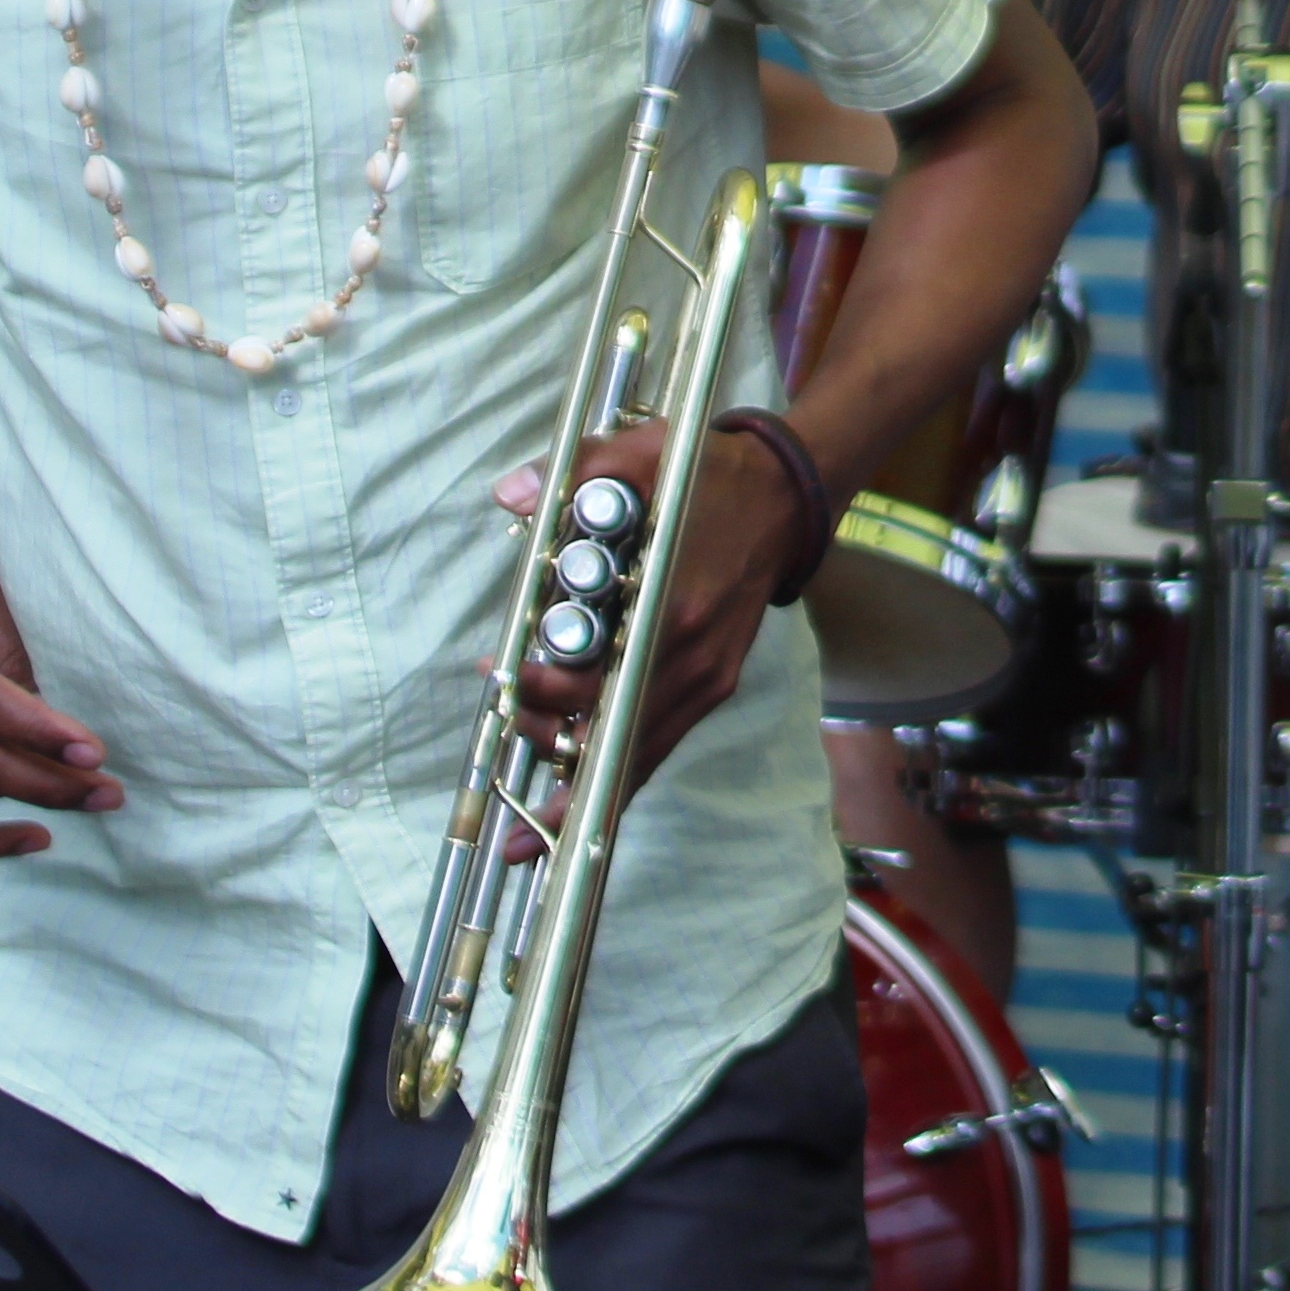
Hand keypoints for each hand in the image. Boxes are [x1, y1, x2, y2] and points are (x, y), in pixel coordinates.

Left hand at [496, 421, 818, 782]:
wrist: (786, 498)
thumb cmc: (709, 478)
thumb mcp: (646, 456)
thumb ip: (581, 472)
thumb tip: (512, 496)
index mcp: (674, 608)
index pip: (604, 676)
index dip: (549, 693)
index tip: (504, 677)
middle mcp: (693, 661)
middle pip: (616, 731)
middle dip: (553, 744)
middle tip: (506, 727)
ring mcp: (707, 681)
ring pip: (641, 758)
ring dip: (585, 793)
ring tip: (531, 834)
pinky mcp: (714, 687)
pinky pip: (661, 748)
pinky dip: (621, 783)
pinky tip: (582, 812)